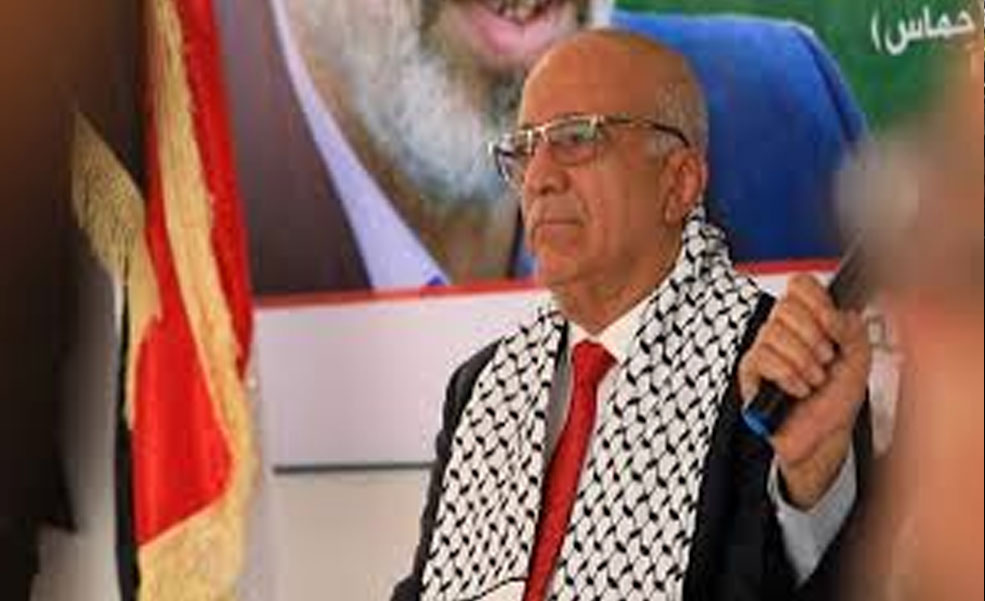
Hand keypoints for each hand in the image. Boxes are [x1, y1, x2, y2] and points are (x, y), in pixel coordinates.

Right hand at [738, 274, 870, 507]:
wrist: (825, 437)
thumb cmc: (836, 400)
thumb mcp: (860, 358)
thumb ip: (852, 327)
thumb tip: (835, 314)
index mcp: (809, 320)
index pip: (800, 285)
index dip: (817, 302)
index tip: (832, 327)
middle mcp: (784, 330)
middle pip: (786, 306)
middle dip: (814, 337)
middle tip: (825, 360)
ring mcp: (764, 349)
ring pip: (775, 332)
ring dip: (804, 362)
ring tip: (813, 380)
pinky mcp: (750, 371)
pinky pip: (763, 357)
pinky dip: (788, 376)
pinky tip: (798, 389)